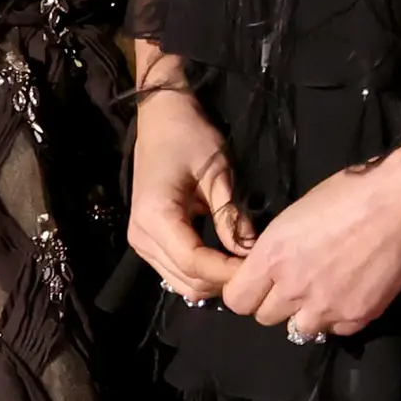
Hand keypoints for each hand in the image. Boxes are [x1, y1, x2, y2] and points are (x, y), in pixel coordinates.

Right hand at [126, 85, 249, 301]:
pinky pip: (175, 271)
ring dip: (213, 281)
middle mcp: (141, 236)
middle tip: (257, 268)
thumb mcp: (217, 173)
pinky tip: (224, 260)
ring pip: (181, 283)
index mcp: (155, 216)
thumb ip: (231, 216)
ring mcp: (140, 241)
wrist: (161, 117)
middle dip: (223, 281)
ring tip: (243, 265)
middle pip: (187, 281)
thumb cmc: (189, 136)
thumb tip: (252, 253)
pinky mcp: (146, 241)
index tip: (260, 269)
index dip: (228, 273)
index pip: (194, 263)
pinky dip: (201, 273)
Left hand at [217, 146, 400, 338]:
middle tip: (293, 285)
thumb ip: (275, 251)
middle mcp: (293, 288)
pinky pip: (335, 330)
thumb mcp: (293, 218)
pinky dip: (338, 317)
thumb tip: (266, 269)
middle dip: (274, 303)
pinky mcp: (356, 317)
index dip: (243, 292)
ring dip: (305, 315)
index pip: (236, 300)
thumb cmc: (347, 195)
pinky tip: (349, 293)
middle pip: (264, 317)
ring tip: (322, 293)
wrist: (400, 206)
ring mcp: (326, 307)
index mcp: (272, 257)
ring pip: (299, 330)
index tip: (255, 283)